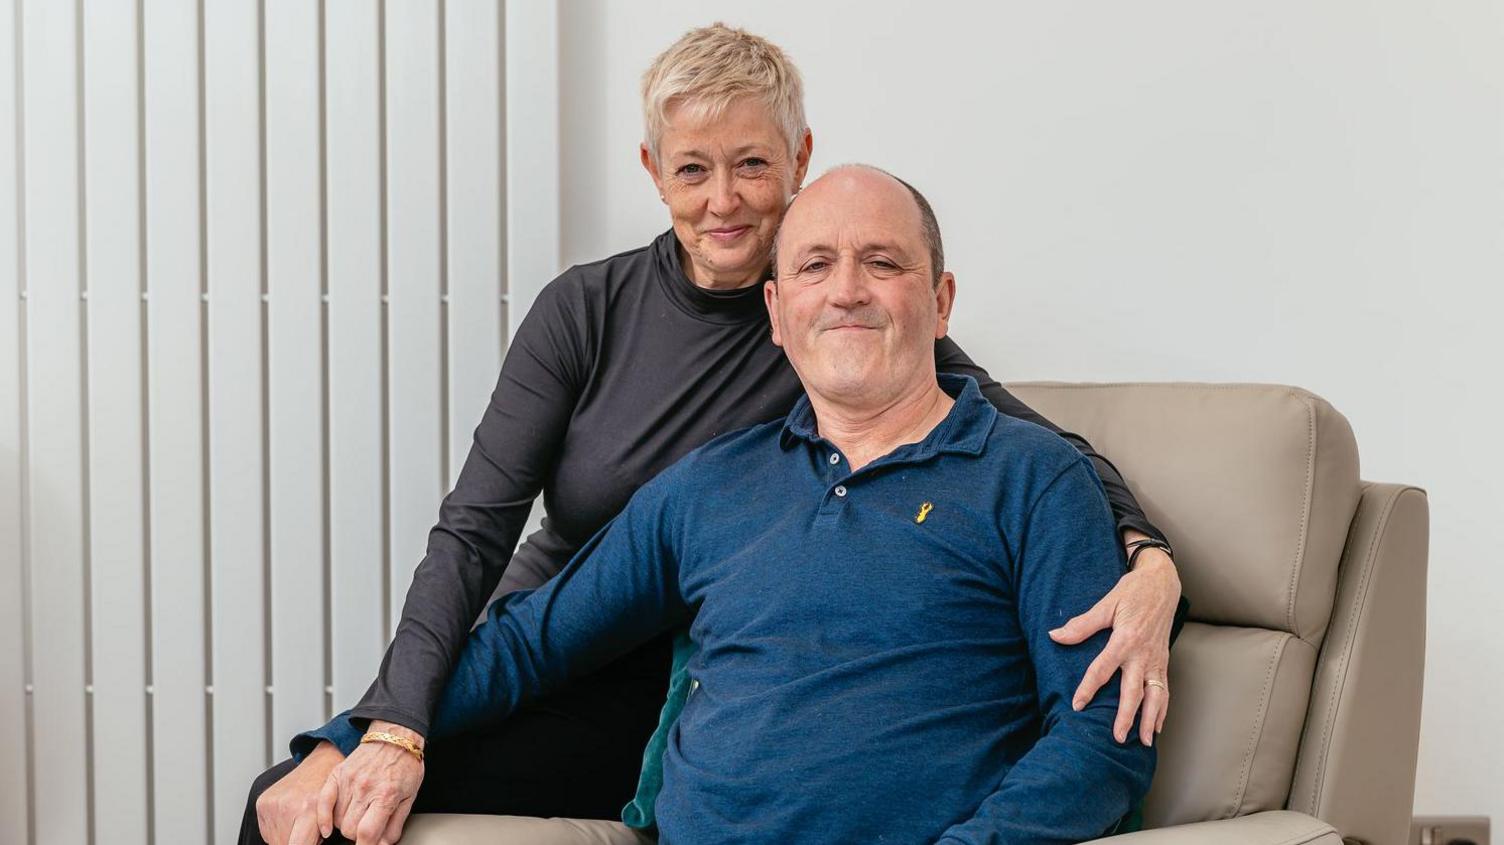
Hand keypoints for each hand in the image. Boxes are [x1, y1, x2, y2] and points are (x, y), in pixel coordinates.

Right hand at [255, 741, 343, 844]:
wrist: (320, 764)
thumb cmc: (332, 790)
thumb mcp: (334, 815)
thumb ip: (322, 835)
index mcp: (309, 809)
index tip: (307, 841)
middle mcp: (288, 806)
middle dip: (297, 843)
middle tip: (308, 831)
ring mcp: (273, 804)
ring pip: (275, 840)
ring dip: (287, 837)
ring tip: (300, 821)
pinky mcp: (262, 803)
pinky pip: (267, 832)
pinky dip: (279, 830)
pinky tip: (290, 817)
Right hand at [320, 719, 425, 844]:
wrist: (396, 736)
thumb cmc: (405, 766)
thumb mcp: (409, 797)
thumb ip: (394, 825)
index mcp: (385, 795)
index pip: (367, 833)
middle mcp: (365, 788)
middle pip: (349, 829)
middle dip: (358, 835)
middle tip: (367, 827)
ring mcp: (349, 781)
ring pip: (337, 819)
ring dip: (346, 824)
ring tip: (358, 816)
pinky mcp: (338, 774)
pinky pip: (322, 802)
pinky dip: (323, 818)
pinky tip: (327, 828)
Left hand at [1048, 535, 1180, 745]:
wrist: (1163, 583)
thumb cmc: (1133, 592)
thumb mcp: (1106, 604)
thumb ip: (1082, 625)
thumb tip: (1055, 636)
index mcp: (1125, 639)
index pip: (1103, 669)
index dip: (1089, 688)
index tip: (1078, 705)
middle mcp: (1143, 654)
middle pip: (1134, 691)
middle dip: (1125, 716)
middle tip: (1116, 738)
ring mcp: (1156, 660)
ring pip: (1155, 696)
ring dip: (1150, 720)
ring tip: (1144, 742)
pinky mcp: (1164, 662)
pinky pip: (1165, 690)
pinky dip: (1163, 710)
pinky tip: (1157, 726)